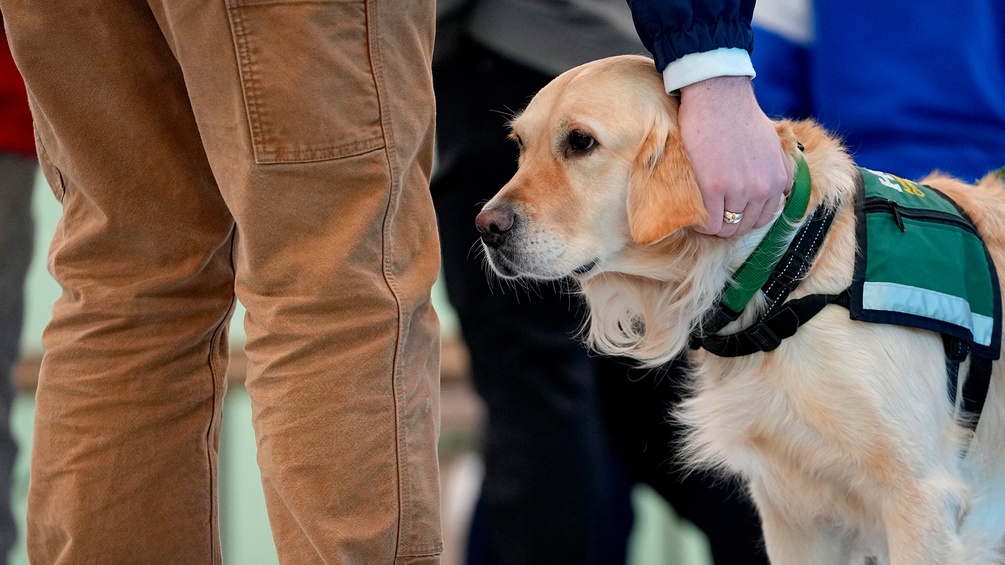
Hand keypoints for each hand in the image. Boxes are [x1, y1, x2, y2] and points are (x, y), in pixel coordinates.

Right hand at [678, 76, 790, 236]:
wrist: (720, 97)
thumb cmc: (741, 116)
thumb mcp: (773, 146)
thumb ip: (776, 170)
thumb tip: (775, 189)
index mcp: (779, 180)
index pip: (764, 218)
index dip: (745, 218)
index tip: (731, 213)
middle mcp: (763, 189)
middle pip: (745, 226)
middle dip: (730, 224)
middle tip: (713, 215)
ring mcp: (739, 191)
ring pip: (727, 228)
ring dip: (714, 225)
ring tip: (702, 214)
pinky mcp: (714, 189)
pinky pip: (709, 222)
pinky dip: (701, 224)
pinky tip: (694, 215)